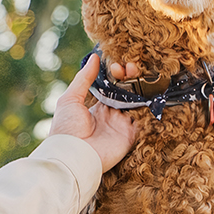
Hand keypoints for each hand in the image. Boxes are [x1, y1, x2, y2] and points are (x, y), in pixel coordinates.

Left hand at [48, 53, 139, 171]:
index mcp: (97, 107)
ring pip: (137, 103)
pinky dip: (147, 105)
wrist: (72, 156)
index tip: (116, 65)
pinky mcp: (130, 136)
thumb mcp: (70, 100)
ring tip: (136, 72)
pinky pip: (143, 119)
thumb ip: (83, 79)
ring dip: (139, 87)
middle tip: (129, 66)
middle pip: (127, 93)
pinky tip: (146, 88)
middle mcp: (112, 115)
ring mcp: (121, 125)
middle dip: (130, 78)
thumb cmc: (66, 129)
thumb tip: (94, 57)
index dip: (117, 75)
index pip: (112, 88)